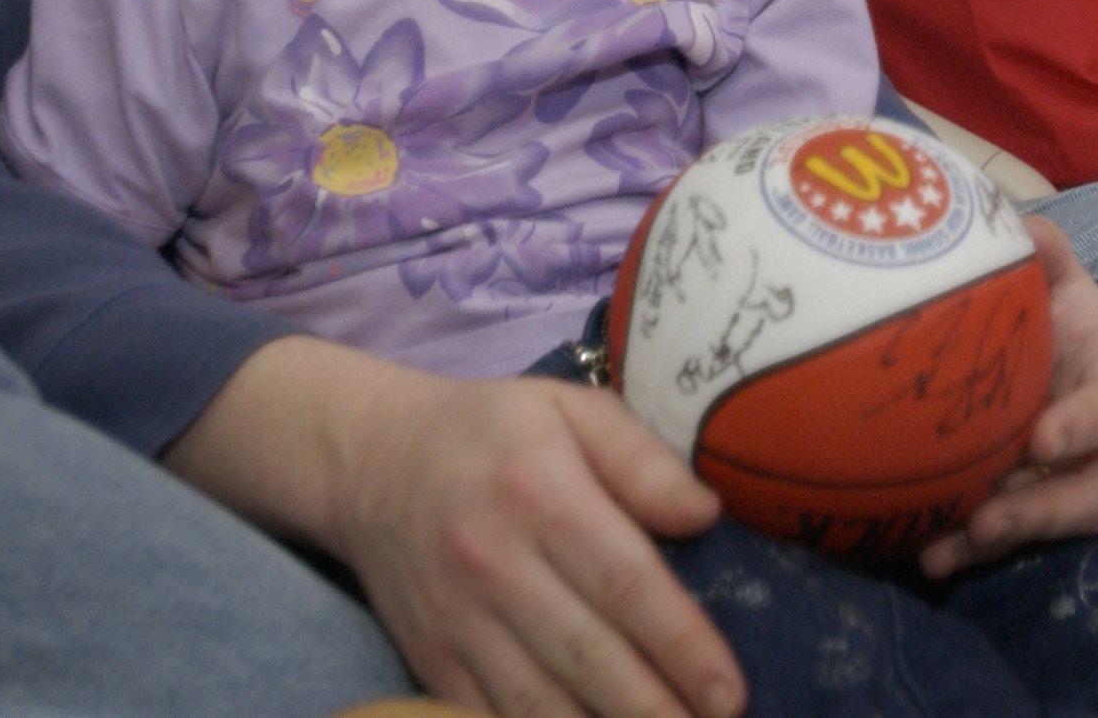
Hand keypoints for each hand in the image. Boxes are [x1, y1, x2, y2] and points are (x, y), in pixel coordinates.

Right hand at [165, 336, 742, 717]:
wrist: (369, 462)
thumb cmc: (492, 431)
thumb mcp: (571, 409)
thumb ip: (641, 459)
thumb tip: (705, 516)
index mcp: (540, 493)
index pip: (625, 584)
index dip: (682, 645)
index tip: (729, 692)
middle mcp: (495, 564)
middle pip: (588, 656)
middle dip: (655, 709)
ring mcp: (456, 621)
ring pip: (537, 703)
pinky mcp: (428, 659)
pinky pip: (483, 717)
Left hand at [919, 216, 1097, 577]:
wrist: (1037, 342)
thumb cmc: (1052, 304)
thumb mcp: (1055, 271)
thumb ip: (1044, 248)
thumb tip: (1020, 229)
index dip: (1084, 426)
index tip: (1039, 440)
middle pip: (1094, 492)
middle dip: (1042, 512)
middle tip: (988, 520)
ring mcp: (1069, 478)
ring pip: (1049, 523)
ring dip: (1000, 541)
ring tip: (944, 550)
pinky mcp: (1030, 502)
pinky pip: (1008, 533)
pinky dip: (969, 548)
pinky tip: (924, 553)